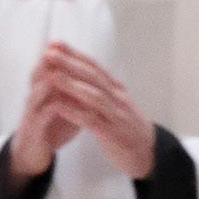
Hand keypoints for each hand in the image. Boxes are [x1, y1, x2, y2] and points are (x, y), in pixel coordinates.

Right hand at [6, 48, 84, 191]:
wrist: (37, 151)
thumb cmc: (55, 124)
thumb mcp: (70, 104)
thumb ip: (80, 89)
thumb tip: (98, 74)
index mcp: (48, 89)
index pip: (52, 67)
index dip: (60, 56)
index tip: (69, 43)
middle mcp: (38, 96)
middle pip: (41, 74)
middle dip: (51, 63)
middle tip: (58, 48)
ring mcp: (33, 112)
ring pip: (36, 93)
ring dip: (45, 83)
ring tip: (54, 73)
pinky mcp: (33, 129)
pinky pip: (39, 118)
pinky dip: (48, 111)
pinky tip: (55, 106)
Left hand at [40, 43, 154, 179]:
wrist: (149, 154)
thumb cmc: (128, 130)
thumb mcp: (116, 106)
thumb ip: (99, 92)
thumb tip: (76, 77)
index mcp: (118, 91)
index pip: (95, 68)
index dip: (75, 54)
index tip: (55, 43)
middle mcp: (119, 100)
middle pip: (94, 77)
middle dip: (71, 63)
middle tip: (49, 52)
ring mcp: (117, 116)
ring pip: (94, 96)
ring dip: (72, 85)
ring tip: (52, 75)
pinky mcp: (113, 134)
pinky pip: (92, 121)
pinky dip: (74, 112)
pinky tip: (58, 107)